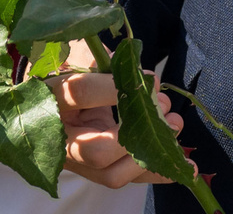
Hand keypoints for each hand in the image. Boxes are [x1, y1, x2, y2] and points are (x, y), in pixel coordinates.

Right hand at [50, 67, 181, 188]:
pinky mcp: (94, 171)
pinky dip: (156, 173)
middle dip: (140, 131)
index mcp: (49, 97)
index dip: (116, 86)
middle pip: (97, 151)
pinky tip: (183, 164)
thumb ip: (105, 59)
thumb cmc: (68, 68)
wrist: (49, 95)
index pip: (80, 94)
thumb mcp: (79, 54)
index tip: (147, 79)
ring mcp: (76, 160)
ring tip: (174, 125)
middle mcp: (58, 137)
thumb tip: (143, 77)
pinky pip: (125, 179)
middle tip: (163, 106)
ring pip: (112, 174)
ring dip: (152, 153)